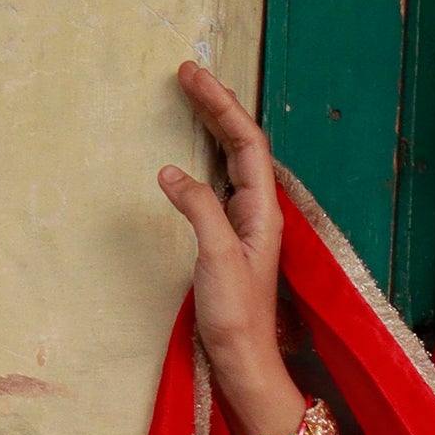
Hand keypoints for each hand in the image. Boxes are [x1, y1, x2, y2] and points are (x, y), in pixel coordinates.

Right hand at [159, 63, 300, 434]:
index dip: (221, 106)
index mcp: (263, 211)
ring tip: (191, 97)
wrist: (243, 361)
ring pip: (232, 161)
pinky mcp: (230, 240)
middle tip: (186, 73)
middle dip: (217, 106)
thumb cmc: (236, 316)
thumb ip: (199, 210)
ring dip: (213, 126)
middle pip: (242, 144)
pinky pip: (220, 182)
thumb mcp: (217, 258)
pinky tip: (190, 153)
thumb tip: (171, 171)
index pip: (246, 143)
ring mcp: (246, 225)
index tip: (192, 76)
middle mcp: (259, 212)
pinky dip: (205, 156)